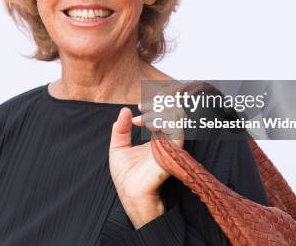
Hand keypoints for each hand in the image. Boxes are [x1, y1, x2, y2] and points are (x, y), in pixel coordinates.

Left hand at [108, 106, 183, 228]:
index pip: (163, 114)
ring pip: (177, 116)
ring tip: (143, 117)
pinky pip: (176, 129)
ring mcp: (170, 144)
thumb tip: (125, 110)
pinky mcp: (173, 151)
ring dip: (159, 110)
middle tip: (142, 106)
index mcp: (156, 138)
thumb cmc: (126, 175)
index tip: (138, 107)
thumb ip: (120, 129)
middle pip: (172, 111)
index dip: (153, 105)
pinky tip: (149, 124)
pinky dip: (163, 121)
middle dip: (159, 103)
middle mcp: (166, 139)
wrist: (130, 193)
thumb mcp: (118, 147)